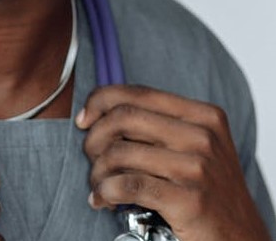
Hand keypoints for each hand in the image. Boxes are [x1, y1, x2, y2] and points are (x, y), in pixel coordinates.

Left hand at [76, 85, 269, 240]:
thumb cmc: (210, 194)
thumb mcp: (195, 148)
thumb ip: (157, 125)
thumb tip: (99, 111)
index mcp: (204, 116)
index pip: (137, 93)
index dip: (100, 101)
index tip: (84, 120)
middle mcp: (203, 136)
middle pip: (124, 118)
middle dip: (95, 137)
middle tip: (90, 157)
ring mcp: (199, 168)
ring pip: (121, 152)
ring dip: (98, 170)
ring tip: (98, 184)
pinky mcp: (190, 201)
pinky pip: (129, 185)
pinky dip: (107, 191)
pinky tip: (103, 200)